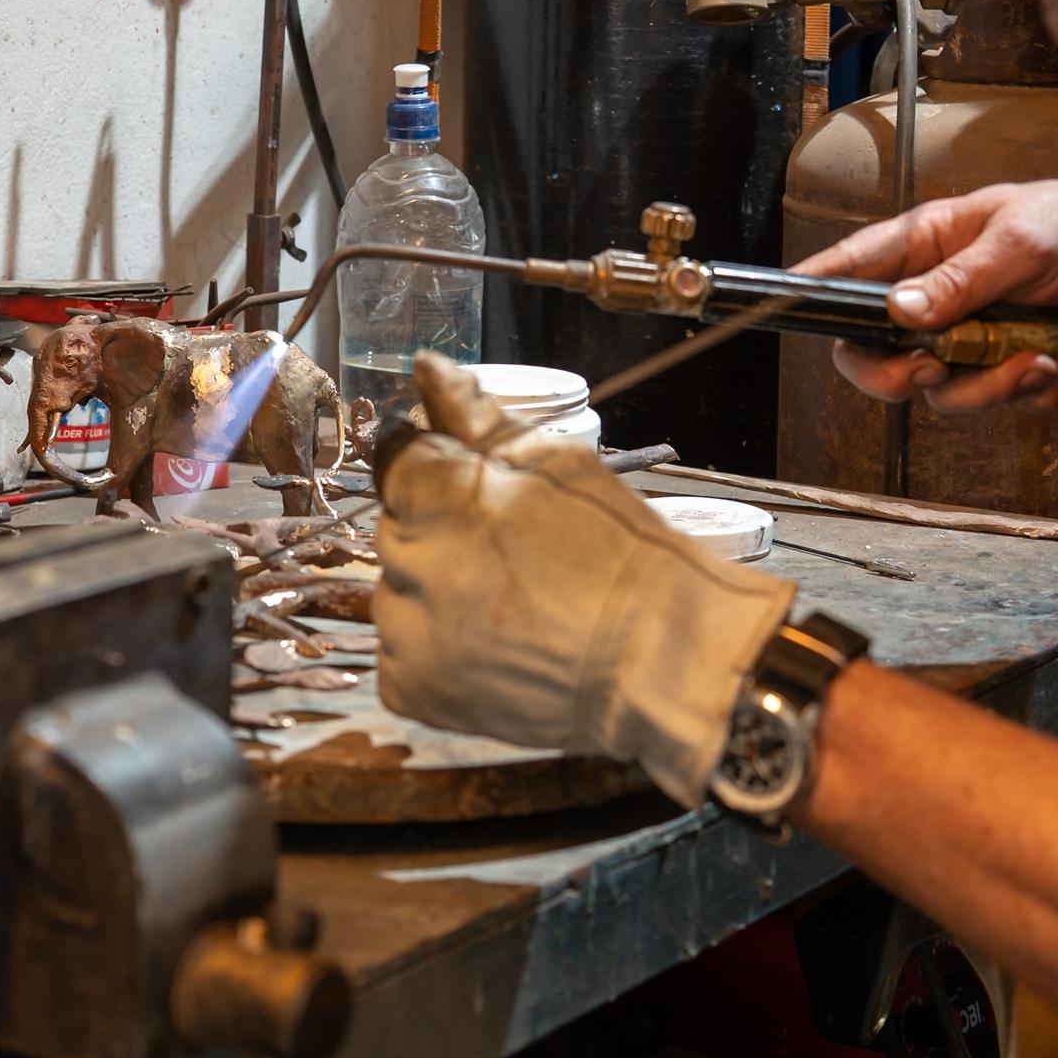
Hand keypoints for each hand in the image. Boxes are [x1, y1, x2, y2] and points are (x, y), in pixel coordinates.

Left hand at [373, 356, 793, 802]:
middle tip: (515, 558)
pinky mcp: (412, 689)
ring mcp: (407, 631)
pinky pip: (403, 656)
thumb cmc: (619, 553)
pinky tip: (495, 650)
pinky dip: (437, 654)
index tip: (478, 495)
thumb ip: (476, 415)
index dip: (438, 471)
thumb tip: (427, 368)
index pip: (396, 459)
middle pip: (400, 528)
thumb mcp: (555, 464)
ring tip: (512, 607)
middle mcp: (411, 561)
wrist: (661, 661)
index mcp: (440, 492)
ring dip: (437, 594)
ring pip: (398, 593)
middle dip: (442, 534)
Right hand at [795, 172, 1057, 414]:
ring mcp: (976, 332)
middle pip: (882, 356)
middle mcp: (940, 293)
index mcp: (926, 245)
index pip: (848, 273)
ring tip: (1044, 357)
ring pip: (948, 389)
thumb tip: (898, 312)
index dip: (811, 296)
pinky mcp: (1015, 360)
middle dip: (906, 376)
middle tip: (935, 371)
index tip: (783, 314)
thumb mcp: (1020, 242)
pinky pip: (1005, 400)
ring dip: (995, 385)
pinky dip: (1039, 390)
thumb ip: (959, 281)